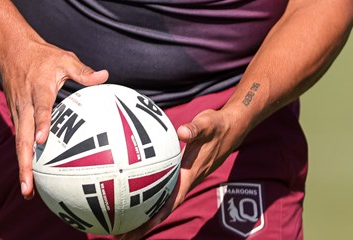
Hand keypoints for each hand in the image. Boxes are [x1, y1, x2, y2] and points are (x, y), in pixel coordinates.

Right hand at [0, 39, 108, 199]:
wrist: (12, 52)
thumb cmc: (43, 57)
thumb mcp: (65, 59)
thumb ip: (83, 71)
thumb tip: (105, 76)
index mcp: (38, 90)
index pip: (40, 109)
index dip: (41, 124)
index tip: (43, 140)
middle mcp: (25, 106)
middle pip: (23, 138)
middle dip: (25, 164)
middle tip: (28, 187)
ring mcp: (18, 114)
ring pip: (19, 144)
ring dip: (22, 167)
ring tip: (28, 191)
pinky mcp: (17, 118)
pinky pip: (21, 140)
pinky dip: (24, 158)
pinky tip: (31, 177)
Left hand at [110, 107, 247, 238]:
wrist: (231, 128)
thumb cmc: (218, 126)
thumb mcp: (207, 123)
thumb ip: (195, 128)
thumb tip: (181, 132)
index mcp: (192, 172)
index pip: (175, 197)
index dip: (161, 212)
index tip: (145, 226)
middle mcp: (187, 180)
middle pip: (164, 208)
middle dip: (144, 224)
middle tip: (121, 237)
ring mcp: (185, 178)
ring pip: (163, 202)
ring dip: (144, 217)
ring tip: (121, 229)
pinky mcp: (182, 173)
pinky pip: (164, 191)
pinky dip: (149, 200)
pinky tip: (133, 199)